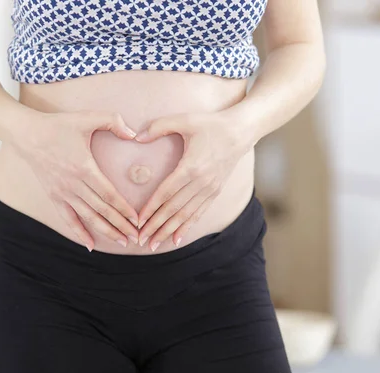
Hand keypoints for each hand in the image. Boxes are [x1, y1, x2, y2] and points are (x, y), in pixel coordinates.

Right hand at [9, 109, 139, 250]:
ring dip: (105, 231)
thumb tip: (134, 134)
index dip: (124, 209)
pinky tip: (90, 245)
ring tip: (122, 241)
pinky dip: (79, 233)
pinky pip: (67, 219)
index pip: (109, 194)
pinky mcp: (53, 196)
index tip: (137, 220)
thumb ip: (113, 121)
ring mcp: (62, 193)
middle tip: (136, 237)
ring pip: (87, 218)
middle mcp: (73, 185)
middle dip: (120, 225)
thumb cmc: (59, 125)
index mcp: (84, 168)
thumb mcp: (87, 117)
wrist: (27, 134)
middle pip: (101, 210)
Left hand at [134, 110, 254, 250]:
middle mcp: (201, 183)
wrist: (241, 130)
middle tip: (140, 239)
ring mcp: (210, 189)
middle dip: (155, 226)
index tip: (138, 222)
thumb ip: (159, 126)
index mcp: (191, 167)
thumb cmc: (211, 124)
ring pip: (185, 215)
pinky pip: (198, 213)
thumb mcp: (185, 119)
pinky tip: (176, 238)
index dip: (151, 209)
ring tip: (154, 244)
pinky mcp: (215, 192)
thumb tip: (137, 136)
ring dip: (168, 231)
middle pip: (173, 209)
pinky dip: (186, 227)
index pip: (166, 193)